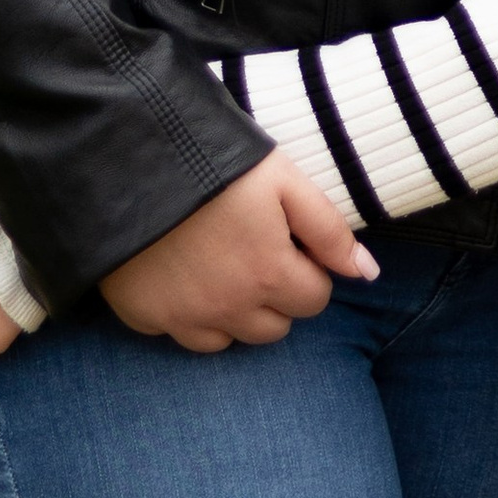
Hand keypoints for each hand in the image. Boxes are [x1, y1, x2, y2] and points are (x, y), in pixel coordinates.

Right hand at [100, 150, 377, 351]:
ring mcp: (184, 318)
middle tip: (252, 249)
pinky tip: (180, 274)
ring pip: (229, 339)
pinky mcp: (144, 317)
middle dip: (274, 295)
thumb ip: (329, 231)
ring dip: (234, 311)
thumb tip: (368, 273)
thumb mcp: (284, 180)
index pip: (314, 299)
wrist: (128, 157)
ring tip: (219, 263)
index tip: (285, 240)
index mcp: (271, 276)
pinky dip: (187, 313)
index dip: (306, 268)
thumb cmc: (214, 161)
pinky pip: (180, 333)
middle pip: (274, 327)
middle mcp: (230, 309)